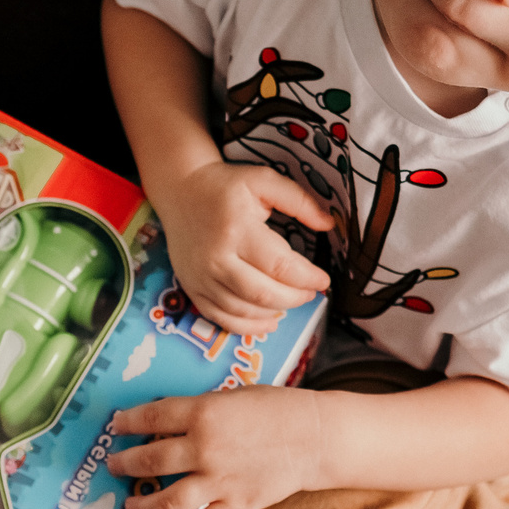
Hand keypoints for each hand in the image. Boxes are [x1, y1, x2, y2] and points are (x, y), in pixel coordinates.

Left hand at [106, 385, 324, 508]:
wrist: (314, 437)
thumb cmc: (274, 408)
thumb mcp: (230, 395)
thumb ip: (197, 410)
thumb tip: (163, 421)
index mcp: (202, 413)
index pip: (150, 418)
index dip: (127, 423)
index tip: (116, 426)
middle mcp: (204, 448)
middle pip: (149, 461)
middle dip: (124, 464)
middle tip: (114, 465)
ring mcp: (219, 481)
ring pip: (166, 501)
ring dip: (142, 506)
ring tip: (130, 506)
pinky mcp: (236, 505)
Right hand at [153, 158, 332, 335]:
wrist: (180, 191)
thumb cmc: (225, 186)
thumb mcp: (264, 181)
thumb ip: (299, 201)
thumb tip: (329, 224)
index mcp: (237, 229)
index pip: (280, 265)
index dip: (307, 278)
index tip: (323, 280)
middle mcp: (217, 257)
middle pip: (263, 293)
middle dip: (295, 298)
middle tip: (310, 293)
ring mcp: (201, 276)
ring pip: (244, 310)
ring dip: (275, 312)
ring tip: (291, 301)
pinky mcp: (192, 288)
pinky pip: (221, 318)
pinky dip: (248, 327)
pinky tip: (268, 321)